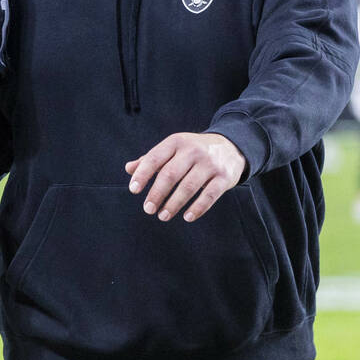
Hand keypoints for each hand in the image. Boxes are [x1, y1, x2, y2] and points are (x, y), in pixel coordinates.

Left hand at [124, 132, 245, 222]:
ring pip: (188, 187)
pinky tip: (187, 217)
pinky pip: (209, 195)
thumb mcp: (173, 149)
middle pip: (170, 174)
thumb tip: (128, 169)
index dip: (143, 174)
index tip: (133, 190)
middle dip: (156, 193)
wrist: (230, 147)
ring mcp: (210, 164)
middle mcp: (193, 150)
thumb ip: (151, 159)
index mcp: (176, 142)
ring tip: (163, 216)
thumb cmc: (193, 151)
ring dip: (173, 204)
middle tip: (148, 209)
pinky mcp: (224, 177)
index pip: (155, 158)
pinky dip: (198, 208)